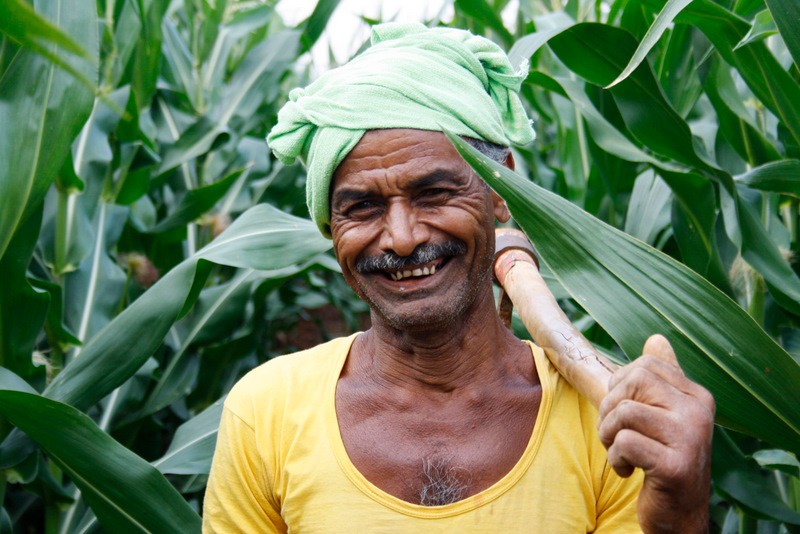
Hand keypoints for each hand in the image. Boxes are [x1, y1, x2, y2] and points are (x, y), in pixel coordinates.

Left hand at [597, 334, 714, 532]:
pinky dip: (616, 459)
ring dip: (608, 435)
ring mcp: (690, 438)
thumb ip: (661, 379)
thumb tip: (657, 339)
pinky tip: (629, 471)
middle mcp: (699, 412)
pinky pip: (625, 443)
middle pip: (632, 382)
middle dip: (610, 407)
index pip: (645, 365)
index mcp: (698, 396)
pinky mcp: (676, 466)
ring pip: (624, 412)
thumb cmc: (663, 459)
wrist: (680, 514)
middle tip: (615, 432)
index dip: (620, 385)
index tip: (624, 411)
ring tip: (620, 451)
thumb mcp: (664, 416)